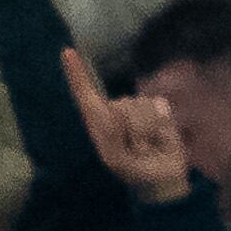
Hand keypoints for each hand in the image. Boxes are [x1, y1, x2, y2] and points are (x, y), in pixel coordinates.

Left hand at [64, 47, 190, 203]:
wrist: (162, 177)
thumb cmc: (134, 170)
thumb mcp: (117, 159)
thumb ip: (111, 134)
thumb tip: (116, 107)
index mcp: (98, 123)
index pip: (85, 95)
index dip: (77, 75)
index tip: (68, 53)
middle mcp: (116, 109)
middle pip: (122, 105)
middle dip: (131, 129)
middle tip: (136, 150)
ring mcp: (138, 106)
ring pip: (141, 108)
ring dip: (147, 132)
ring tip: (147, 146)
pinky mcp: (159, 106)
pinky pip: (159, 108)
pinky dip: (162, 126)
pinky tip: (160, 137)